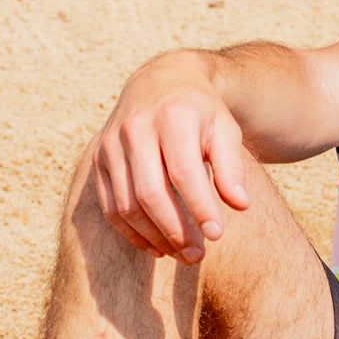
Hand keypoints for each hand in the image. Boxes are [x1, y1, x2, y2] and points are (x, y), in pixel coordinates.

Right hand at [93, 55, 250, 262]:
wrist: (161, 82)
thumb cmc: (201, 113)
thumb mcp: (225, 130)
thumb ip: (233, 167)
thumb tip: (240, 205)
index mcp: (172, 116)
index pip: (183, 172)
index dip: (199, 207)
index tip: (217, 235)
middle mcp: (135, 128)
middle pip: (150, 193)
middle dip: (175, 231)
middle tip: (198, 256)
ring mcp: (111, 145)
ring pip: (127, 206)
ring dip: (154, 237)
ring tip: (182, 255)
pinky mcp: (98, 161)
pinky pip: (110, 208)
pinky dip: (132, 234)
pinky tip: (157, 248)